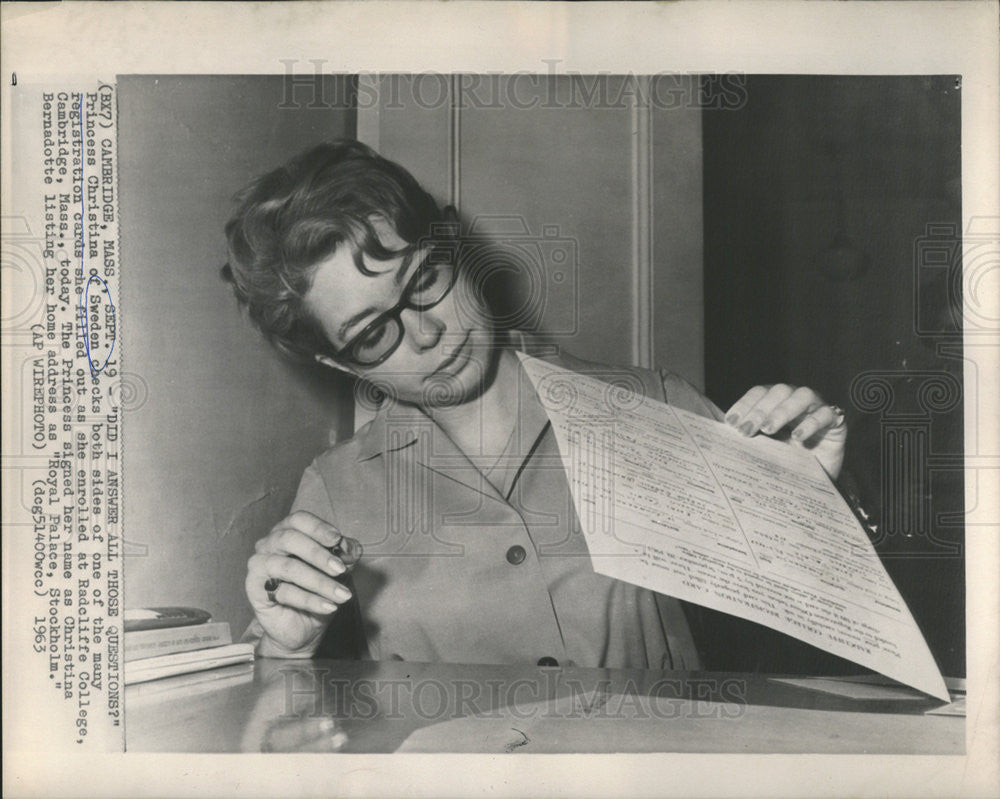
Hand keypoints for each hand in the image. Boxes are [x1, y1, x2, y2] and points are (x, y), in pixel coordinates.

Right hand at [245, 510, 361, 653]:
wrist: (303, 626)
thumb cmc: (318, 590)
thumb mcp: (338, 570)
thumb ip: (344, 554)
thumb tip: (348, 547)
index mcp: (288, 531)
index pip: (299, 520)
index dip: (318, 528)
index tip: (337, 539)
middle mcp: (269, 544)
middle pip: (290, 539)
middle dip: (318, 554)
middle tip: (341, 569)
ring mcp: (259, 565)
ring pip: (288, 567)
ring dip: (319, 581)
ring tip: (342, 595)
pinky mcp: (254, 588)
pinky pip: (284, 592)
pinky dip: (311, 600)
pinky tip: (329, 606)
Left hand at [725, 384, 847, 478]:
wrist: (815, 482)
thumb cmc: (786, 461)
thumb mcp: (762, 449)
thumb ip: (746, 437)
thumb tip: (716, 437)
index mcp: (776, 402)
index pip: (759, 393)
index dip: (745, 404)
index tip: (731, 422)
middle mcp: (796, 400)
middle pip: (778, 391)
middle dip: (759, 410)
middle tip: (746, 430)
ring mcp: (817, 408)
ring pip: (802, 395)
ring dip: (782, 411)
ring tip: (768, 429)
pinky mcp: (836, 423)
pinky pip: (826, 415)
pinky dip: (811, 423)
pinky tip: (798, 438)